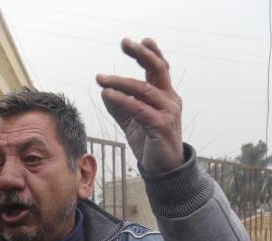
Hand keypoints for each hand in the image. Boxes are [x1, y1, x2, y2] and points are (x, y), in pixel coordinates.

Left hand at [96, 38, 183, 173]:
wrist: (162, 169)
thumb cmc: (149, 143)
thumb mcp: (132, 122)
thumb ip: (120, 107)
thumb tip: (105, 91)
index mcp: (165, 95)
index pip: (159, 68)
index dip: (150, 52)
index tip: (138, 40)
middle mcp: (170, 99)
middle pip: (158, 69)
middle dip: (141, 54)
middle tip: (125, 42)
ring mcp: (168, 112)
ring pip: (143, 89)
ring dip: (120, 81)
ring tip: (101, 78)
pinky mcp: (161, 126)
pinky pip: (139, 108)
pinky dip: (122, 100)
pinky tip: (108, 95)